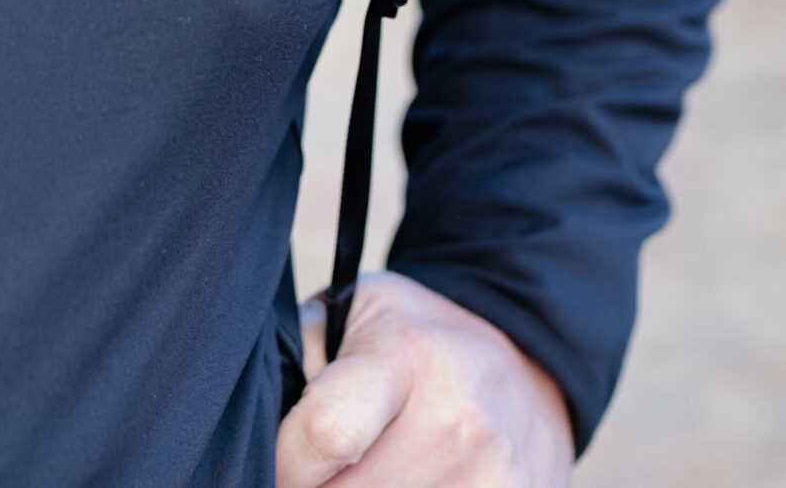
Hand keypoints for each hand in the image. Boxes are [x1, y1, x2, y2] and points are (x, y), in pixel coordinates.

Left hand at [276, 272, 573, 487]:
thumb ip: (301, 356)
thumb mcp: (354, 315)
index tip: (281, 461)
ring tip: (366, 471)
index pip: (326, 433)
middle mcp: (457, 419)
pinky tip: (405, 483)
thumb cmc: (417, 342)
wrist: (525, 369)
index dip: (285, 461)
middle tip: (322, 470)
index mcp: (406, 357)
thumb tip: (260, 424)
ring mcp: (493, 475)